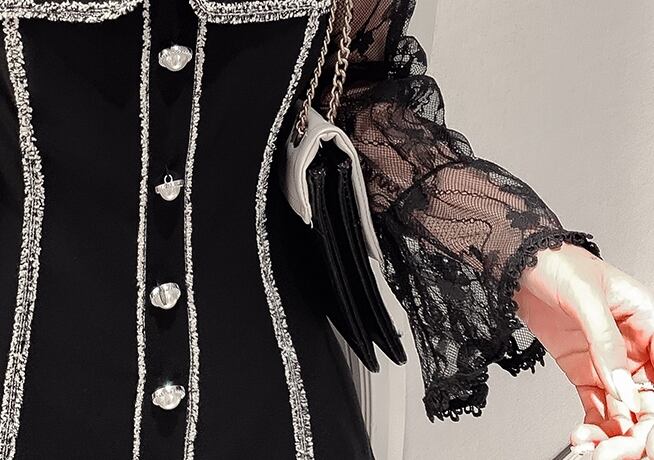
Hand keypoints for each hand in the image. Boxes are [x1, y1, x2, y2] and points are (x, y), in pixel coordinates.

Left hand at [512, 242, 653, 458]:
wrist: (514, 262)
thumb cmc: (555, 262)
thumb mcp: (585, 298)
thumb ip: (605, 342)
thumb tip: (623, 385)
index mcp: (646, 317)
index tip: (647, 417)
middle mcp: (630, 342)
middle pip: (647, 392)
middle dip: (639, 421)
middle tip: (624, 444)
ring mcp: (605, 358)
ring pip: (622, 404)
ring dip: (615, 429)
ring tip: (600, 446)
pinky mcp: (581, 368)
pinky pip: (595, 402)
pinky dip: (593, 423)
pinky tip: (586, 436)